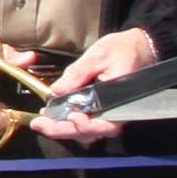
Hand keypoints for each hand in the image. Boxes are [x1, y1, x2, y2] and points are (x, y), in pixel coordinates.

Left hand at [30, 25, 163, 146]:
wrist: (137, 46)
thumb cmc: (122, 49)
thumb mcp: (98, 55)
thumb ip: (78, 73)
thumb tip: (57, 90)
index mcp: (121, 100)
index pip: (104, 124)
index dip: (86, 126)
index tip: (71, 117)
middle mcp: (117, 112)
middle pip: (90, 132)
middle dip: (63, 130)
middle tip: (39, 125)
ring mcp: (109, 114)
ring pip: (86, 130)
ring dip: (62, 129)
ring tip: (40, 122)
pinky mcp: (101, 111)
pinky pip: (85, 122)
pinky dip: (67, 122)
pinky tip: (50, 116)